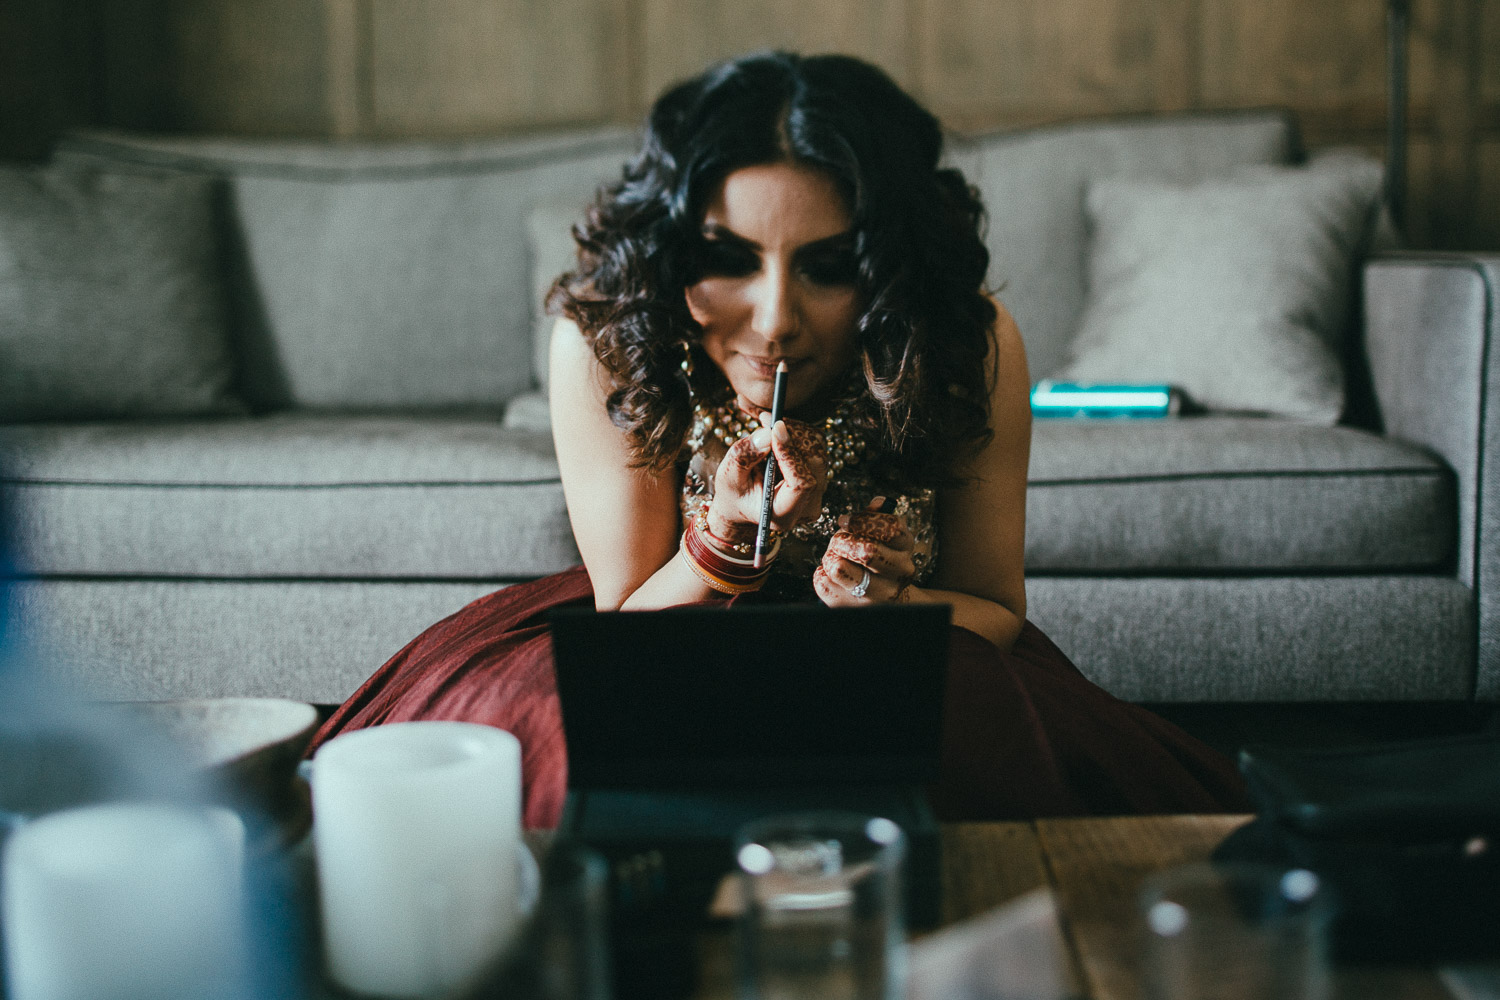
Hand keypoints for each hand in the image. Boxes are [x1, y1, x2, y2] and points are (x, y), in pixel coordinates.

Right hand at [705, 416, 827, 543]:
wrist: (744, 503)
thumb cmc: (735, 494)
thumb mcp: (728, 477)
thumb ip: (742, 457)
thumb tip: (766, 434)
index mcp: (785, 514)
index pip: (801, 483)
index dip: (791, 454)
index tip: (774, 430)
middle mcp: (808, 505)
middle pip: (815, 462)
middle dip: (792, 435)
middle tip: (766, 419)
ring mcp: (817, 491)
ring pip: (818, 449)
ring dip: (794, 430)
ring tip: (767, 422)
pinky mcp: (817, 473)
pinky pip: (816, 445)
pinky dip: (797, 431)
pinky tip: (776, 428)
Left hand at [814, 499, 916, 605]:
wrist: (882, 599)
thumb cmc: (879, 560)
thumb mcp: (884, 536)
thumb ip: (878, 517)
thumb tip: (878, 503)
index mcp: (905, 548)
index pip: (890, 528)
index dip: (862, 521)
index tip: (845, 521)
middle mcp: (897, 573)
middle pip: (866, 550)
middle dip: (841, 540)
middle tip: (837, 541)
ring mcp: (876, 594)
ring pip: (839, 568)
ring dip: (829, 557)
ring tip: (836, 558)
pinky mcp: (852, 606)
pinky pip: (823, 582)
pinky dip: (822, 573)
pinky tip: (834, 576)